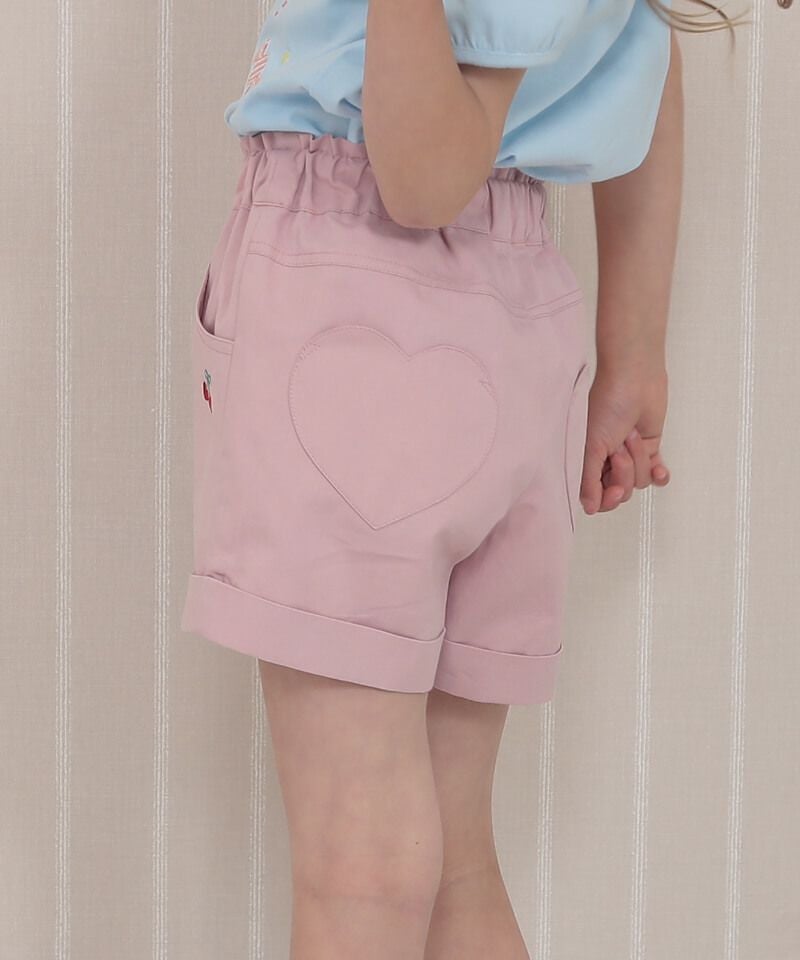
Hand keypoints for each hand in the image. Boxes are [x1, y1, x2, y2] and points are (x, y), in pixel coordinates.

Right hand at [580, 361, 670, 515]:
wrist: (635, 380)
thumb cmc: (607, 405)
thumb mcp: (591, 446)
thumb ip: (588, 481)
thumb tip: (589, 509)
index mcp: (586, 462)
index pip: (596, 498)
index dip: (607, 499)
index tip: (614, 488)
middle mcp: (605, 463)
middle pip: (620, 492)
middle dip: (624, 472)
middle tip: (620, 450)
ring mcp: (629, 458)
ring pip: (639, 482)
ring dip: (639, 459)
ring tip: (632, 436)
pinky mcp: (649, 451)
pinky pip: (656, 476)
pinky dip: (659, 474)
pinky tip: (660, 470)